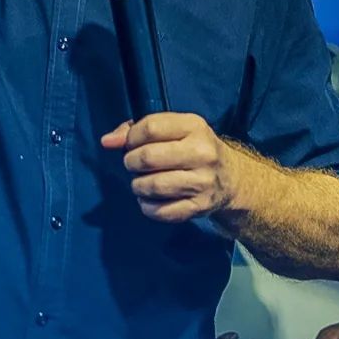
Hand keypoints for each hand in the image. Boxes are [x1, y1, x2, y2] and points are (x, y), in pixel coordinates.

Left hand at [101, 112, 241, 221]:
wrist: (231, 179)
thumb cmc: (193, 148)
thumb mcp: (174, 129)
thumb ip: (137, 130)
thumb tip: (106, 141)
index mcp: (195, 126)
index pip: (150, 128)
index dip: (131, 137)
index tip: (130, 144)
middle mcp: (202, 153)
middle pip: (148, 157)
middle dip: (131, 162)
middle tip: (133, 164)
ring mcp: (202, 182)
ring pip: (152, 186)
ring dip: (137, 185)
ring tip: (141, 182)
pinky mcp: (199, 207)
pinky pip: (160, 211)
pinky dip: (147, 206)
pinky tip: (150, 199)